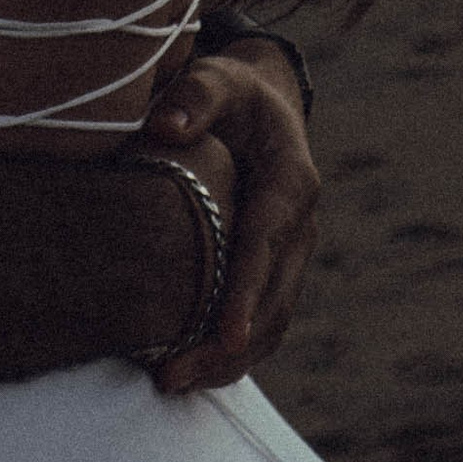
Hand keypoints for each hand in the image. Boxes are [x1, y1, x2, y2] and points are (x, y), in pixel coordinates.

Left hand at [139, 38, 319, 395]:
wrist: (262, 105)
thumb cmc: (233, 92)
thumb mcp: (217, 78)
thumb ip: (195, 96)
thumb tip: (162, 128)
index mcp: (291, 181)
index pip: (266, 244)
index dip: (247, 294)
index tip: (228, 338)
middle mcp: (299, 225)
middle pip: (272, 300)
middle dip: (227, 346)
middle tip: (172, 377)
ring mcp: (292, 253)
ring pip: (272, 322)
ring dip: (229, 360)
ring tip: (173, 383)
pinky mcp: (276, 270)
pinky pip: (264, 320)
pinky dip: (234, 352)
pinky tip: (193, 369)